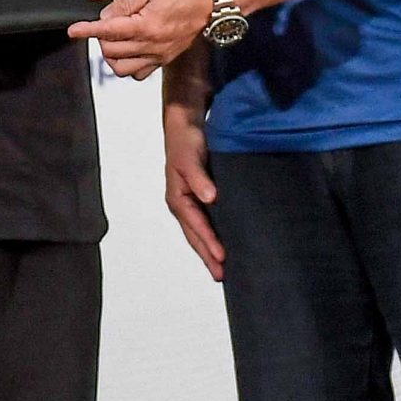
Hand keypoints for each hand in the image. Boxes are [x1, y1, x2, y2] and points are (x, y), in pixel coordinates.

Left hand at [69, 0, 212, 80]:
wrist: (213, 3)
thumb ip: (126, 4)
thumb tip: (105, 16)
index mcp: (146, 25)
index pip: (107, 31)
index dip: (86, 30)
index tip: (73, 30)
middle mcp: (151, 45)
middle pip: (110, 51)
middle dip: (99, 38)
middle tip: (102, 23)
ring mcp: (158, 56)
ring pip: (121, 68)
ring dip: (111, 55)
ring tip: (113, 38)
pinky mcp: (164, 60)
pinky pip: (138, 73)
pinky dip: (127, 65)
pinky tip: (128, 50)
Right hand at [164, 102, 224, 281]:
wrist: (185, 124)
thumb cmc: (186, 140)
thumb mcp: (190, 157)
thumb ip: (199, 178)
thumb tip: (209, 198)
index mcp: (178, 198)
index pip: (195, 227)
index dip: (209, 243)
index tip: (222, 257)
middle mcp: (182, 204)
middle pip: (195, 237)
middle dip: (208, 256)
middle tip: (223, 276)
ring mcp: (190, 203)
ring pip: (199, 233)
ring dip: (209, 251)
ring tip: (223, 269)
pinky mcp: (200, 198)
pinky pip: (206, 223)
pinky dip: (213, 237)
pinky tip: (223, 245)